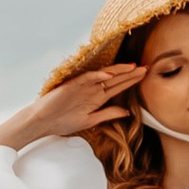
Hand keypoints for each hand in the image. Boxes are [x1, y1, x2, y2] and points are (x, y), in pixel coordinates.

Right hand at [17, 62, 141, 147]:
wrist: (43, 122)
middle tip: (146, 67)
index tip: (145, 76)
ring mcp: (83, 86)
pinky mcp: (72, 85)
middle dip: (130, 74)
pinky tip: (109, 75)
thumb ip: (108, 114)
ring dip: (118, 71)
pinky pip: (87, 78)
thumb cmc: (63, 122)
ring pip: (104, 75)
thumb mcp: (90, 121)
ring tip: (132, 67)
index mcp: (97, 98)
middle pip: (115, 79)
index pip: (118, 87)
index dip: (131, 81)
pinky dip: (98, 76)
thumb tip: (127, 112)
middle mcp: (92, 90)